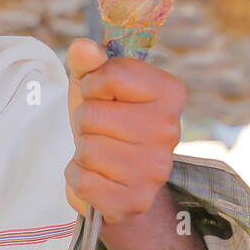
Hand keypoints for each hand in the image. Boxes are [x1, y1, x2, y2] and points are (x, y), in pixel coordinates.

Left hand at [64, 38, 185, 224]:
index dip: (93, 84)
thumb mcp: (95, 89)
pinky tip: (97, 178)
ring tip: (100, 156)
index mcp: (170, 93)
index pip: (113, 74)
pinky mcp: (134, 202)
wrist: (119, 181)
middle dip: (85, 123)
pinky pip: (82, 181)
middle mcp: (171, 132)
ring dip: (82, 153)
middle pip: (92, 114)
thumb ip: (88, 64)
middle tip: (101, 133)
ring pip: (87, 149)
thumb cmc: (108, 126)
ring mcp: (155, 170)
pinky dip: (78, 179)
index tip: (100, 96)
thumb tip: (82, 47)